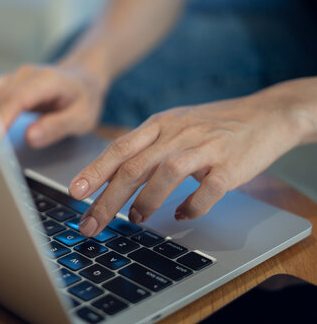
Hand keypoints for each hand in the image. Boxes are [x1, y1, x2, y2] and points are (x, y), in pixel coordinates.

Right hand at [0, 64, 105, 147]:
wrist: (83, 78)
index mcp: (47, 80)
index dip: (2, 118)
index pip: (18, 99)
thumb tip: (30, 137)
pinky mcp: (5, 84)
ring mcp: (13, 78)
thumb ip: (57, 126)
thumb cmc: (84, 99)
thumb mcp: (82, 118)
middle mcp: (25, 75)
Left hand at [69, 88, 308, 236]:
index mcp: (159, 124)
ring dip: (146, 200)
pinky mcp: (231, 164)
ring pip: (167, 173)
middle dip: (108, 199)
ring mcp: (205, 147)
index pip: (119, 148)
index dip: (94, 171)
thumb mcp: (172, 127)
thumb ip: (143, 148)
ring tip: (134, 219)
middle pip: (135, 166)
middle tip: (91, 224)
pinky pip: (208, 189)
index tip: (74, 193)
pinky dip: (192, 206)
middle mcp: (177, 133)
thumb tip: (109, 178)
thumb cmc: (211, 126)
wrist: (264, 114)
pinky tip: (181, 215)